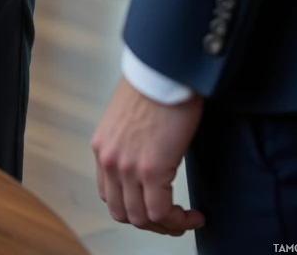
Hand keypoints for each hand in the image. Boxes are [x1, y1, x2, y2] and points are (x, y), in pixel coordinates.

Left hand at [91, 78, 205, 235]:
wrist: (164, 70)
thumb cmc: (154, 86)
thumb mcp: (128, 119)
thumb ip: (129, 143)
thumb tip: (147, 159)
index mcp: (103, 147)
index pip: (109, 194)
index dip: (133, 208)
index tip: (154, 209)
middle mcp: (109, 159)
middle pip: (123, 212)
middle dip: (149, 222)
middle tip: (171, 220)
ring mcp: (127, 166)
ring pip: (141, 219)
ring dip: (166, 225)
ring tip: (184, 219)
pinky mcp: (150, 169)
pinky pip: (161, 213)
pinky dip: (178, 221)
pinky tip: (193, 215)